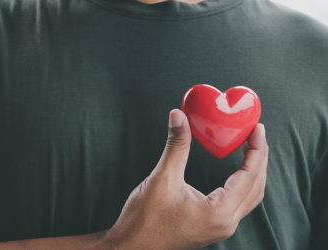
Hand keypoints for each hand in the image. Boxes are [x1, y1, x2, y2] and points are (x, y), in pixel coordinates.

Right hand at [105, 109, 268, 249]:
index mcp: (219, 213)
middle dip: (259, 158)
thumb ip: (176, 146)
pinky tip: (235, 172)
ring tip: (249, 149)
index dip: (256, 149)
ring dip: (253, 172)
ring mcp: (219, 227)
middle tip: (255, 134)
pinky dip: (242, 183)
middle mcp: (225, 223)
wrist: (131, 247)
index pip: (250, 176)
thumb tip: (178, 116)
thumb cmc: (144, 221)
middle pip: (256, 186)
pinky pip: (238, 203)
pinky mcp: (212, 226)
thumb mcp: (162, 179)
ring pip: (249, 197)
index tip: (257, 128)